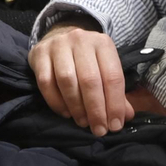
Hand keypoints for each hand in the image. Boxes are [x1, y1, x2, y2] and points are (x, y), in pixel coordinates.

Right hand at [29, 21, 133, 136]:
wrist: (59, 35)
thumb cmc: (87, 58)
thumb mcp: (105, 67)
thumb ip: (116, 91)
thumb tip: (127, 116)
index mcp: (103, 43)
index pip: (112, 76)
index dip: (115, 104)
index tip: (115, 125)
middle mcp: (81, 40)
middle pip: (90, 80)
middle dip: (96, 109)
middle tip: (98, 129)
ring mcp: (58, 45)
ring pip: (67, 81)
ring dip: (76, 107)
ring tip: (82, 122)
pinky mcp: (39, 53)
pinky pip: (46, 82)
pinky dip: (56, 102)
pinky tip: (65, 113)